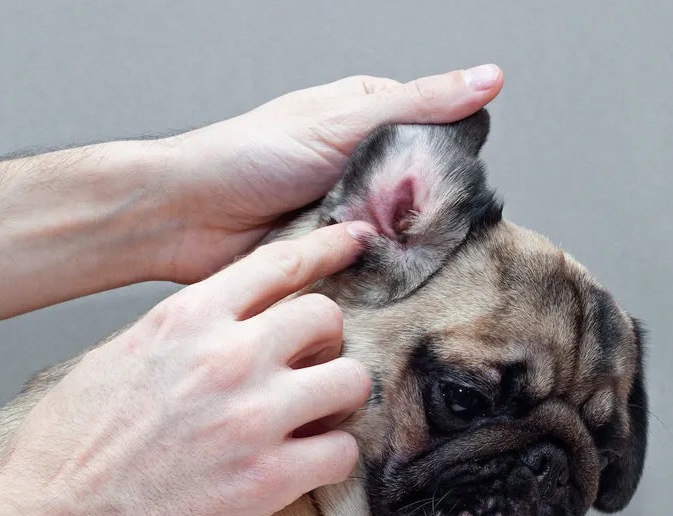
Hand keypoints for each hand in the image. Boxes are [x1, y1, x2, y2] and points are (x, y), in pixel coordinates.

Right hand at [0, 221, 373, 515]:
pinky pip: (343, 452)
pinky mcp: (269, 480)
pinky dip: (331, 459)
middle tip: (310, 368)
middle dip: (326, 342)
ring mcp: (254, 416)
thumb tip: (217, 329)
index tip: (353, 243)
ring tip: (313, 420)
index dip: (326, 249)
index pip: (279, 262)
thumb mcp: (116, 359)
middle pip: (327, 316)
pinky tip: (305, 467)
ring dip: (338, 400)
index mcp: (186, 319)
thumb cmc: (65, 453)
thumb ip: (179, 334)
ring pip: (352, 381)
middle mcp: (228, 356)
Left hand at [148, 64, 503, 282]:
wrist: (184, 216)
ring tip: (386, 251)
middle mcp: (362, 165)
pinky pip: (371, 268)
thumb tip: (488, 79)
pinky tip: (376, 279)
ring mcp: (348, 212)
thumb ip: (418, 105)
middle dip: (422, 211)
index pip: (440, 135)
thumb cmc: (248, 156)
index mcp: (369, 119)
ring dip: (397, 246)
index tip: (450, 182)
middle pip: (424, 190)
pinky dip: (373, 273)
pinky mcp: (333, 254)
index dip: (450, 159)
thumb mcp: (342, 121)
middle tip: (407, 222)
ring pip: (401, 234)